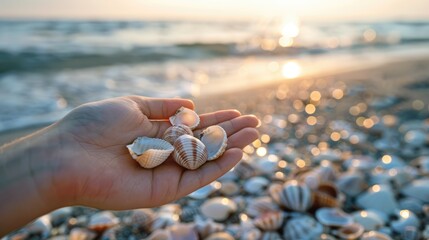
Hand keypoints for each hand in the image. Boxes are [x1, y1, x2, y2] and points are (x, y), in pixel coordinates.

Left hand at [54, 96, 258, 208]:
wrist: (68, 156)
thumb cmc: (94, 126)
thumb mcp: (130, 105)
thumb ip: (161, 106)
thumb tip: (190, 103)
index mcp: (156, 133)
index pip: (193, 127)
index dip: (216, 120)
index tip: (238, 113)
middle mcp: (164, 153)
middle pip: (204, 143)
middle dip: (230, 133)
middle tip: (256, 124)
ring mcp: (166, 173)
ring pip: (205, 160)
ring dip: (231, 147)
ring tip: (254, 134)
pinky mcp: (165, 191)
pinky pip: (196, 178)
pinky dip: (217, 167)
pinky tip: (235, 153)